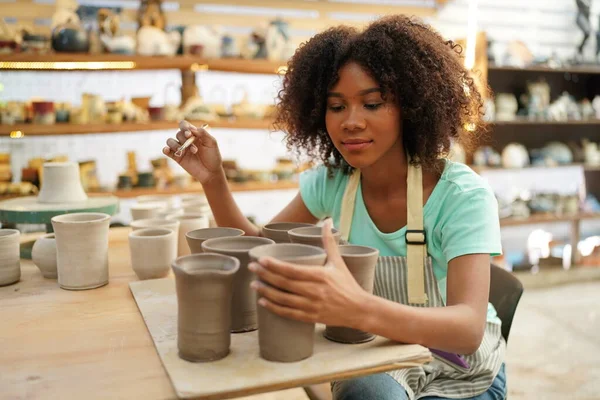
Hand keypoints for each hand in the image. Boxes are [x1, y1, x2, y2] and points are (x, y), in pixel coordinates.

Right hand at [163, 120, 223, 183]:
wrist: (211, 172)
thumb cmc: (213, 156)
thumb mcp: (212, 143)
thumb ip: (203, 133)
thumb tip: (191, 128)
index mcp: (194, 134)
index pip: (184, 125)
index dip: (184, 127)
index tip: (190, 134)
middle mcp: (186, 140)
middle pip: (178, 133)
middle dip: (185, 140)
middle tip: (195, 149)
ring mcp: (181, 148)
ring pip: (170, 141)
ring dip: (176, 145)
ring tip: (186, 152)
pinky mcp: (177, 157)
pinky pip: (167, 151)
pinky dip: (165, 149)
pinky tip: (167, 150)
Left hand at [249, 219, 369, 328]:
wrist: (359, 309)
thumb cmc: (347, 284)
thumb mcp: (338, 261)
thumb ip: (329, 241)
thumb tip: (327, 220)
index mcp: (319, 276)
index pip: (292, 270)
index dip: (274, 266)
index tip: (260, 260)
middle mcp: (314, 291)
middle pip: (284, 284)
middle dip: (265, 275)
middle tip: (251, 268)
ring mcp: (311, 306)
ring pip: (283, 299)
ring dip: (266, 292)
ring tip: (254, 285)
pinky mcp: (310, 317)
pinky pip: (288, 313)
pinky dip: (274, 308)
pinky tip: (263, 302)